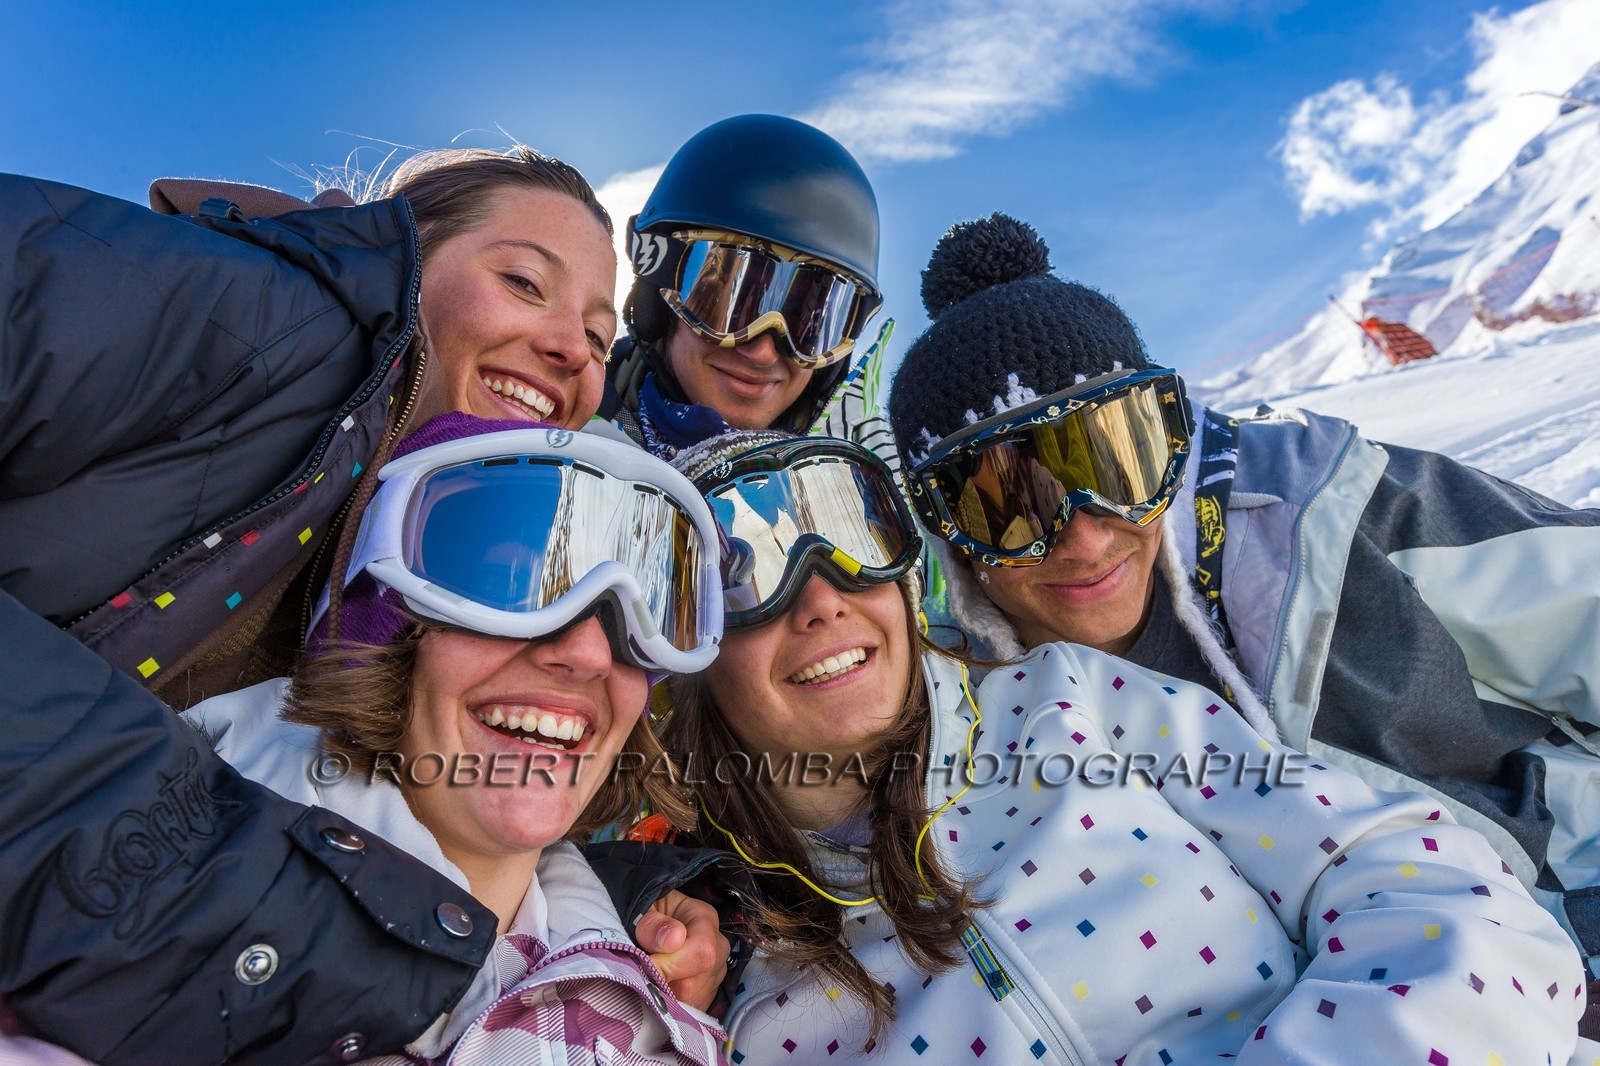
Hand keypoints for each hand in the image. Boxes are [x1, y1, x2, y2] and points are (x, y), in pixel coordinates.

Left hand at [633, 890, 729, 1011]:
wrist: (650, 923)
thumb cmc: (646, 915)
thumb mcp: (643, 910)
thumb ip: (652, 925)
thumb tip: (672, 940)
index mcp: (705, 920)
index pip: (701, 953)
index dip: (669, 966)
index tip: (644, 966)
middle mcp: (718, 948)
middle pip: (693, 984)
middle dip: (661, 984)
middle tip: (638, 973)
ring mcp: (715, 973)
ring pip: (690, 1002)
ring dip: (663, 997)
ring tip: (646, 978)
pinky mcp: (706, 994)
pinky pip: (689, 1010)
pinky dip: (669, 1006)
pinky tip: (657, 989)